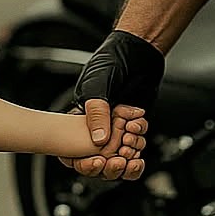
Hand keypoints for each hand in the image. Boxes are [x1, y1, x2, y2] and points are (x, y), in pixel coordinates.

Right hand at [63, 30, 164, 180]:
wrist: (140, 51)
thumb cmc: (113, 59)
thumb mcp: (98, 83)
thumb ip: (97, 111)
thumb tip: (99, 140)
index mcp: (80, 118)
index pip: (74, 152)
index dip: (84, 162)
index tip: (98, 160)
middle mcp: (98, 127)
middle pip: (97, 162)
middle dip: (108, 165)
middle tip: (119, 159)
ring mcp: (117, 130)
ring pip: (117, 161)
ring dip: (126, 159)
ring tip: (132, 143)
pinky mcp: (134, 129)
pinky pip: (134, 153)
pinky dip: (138, 155)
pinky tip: (139, 146)